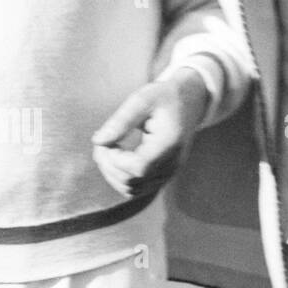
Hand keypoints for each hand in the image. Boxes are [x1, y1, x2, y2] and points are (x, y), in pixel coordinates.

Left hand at [90, 70, 210, 198]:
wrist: (190, 101)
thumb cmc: (164, 97)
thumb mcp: (142, 100)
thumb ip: (120, 121)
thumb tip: (98, 141)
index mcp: (169, 144)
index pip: (138, 168)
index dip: (114, 159)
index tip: (105, 141)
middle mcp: (172, 164)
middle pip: (131, 182)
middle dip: (107, 164)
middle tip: (101, 141)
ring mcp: (168, 173)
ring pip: (132, 190)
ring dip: (111, 173)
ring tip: (107, 149)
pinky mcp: (162, 175)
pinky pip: (137, 189)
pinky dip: (120, 177)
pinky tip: (115, 157)